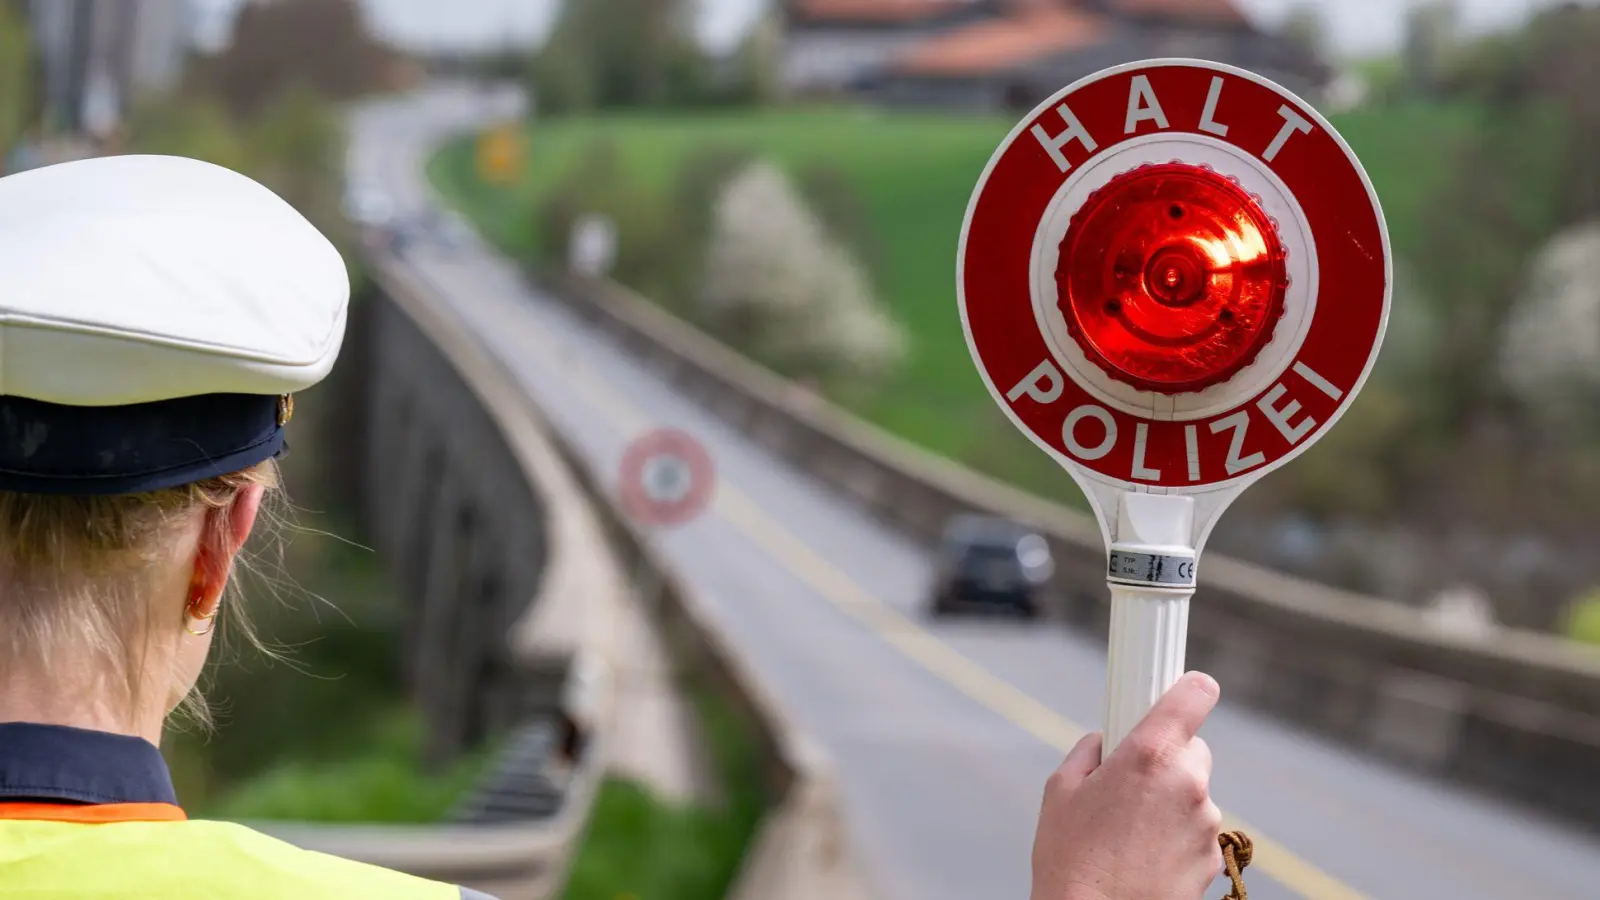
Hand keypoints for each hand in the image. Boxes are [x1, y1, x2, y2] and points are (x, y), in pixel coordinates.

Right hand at [1030, 672, 1223, 899]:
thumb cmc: (1070, 858)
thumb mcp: (1060, 790)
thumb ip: (1090, 752)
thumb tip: (1106, 742)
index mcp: (1149, 755)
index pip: (1194, 696)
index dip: (1190, 689)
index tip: (1185, 690)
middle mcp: (1187, 783)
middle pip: (1192, 749)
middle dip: (1167, 759)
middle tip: (1131, 783)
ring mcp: (1205, 823)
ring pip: (1194, 793)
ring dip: (1172, 802)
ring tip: (1130, 832)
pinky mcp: (1213, 858)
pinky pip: (1198, 831)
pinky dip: (1178, 837)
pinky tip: (1145, 856)